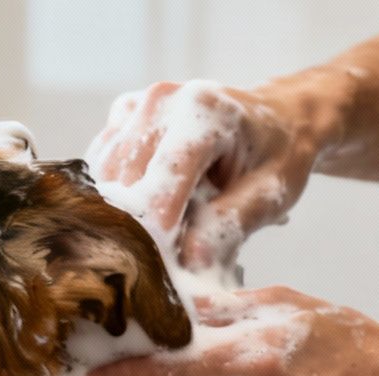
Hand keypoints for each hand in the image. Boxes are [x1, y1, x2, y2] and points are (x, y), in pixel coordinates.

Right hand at [86, 79, 334, 270]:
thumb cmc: (278, 156)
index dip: (156, 235)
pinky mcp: (121, 118)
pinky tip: (153, 205)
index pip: (160, 184)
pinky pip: (101, 170)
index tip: (165, 271)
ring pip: (104, 181)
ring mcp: (136, 107)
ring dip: (126, 214)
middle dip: (140, 229)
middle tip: (169, 258)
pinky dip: (118, 197)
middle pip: (124, 186)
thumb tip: (188, 261)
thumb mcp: (271, 194)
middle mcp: (160, 101)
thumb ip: (230, 225)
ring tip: (167, 228)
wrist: (277, 118)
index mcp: (203, 112)